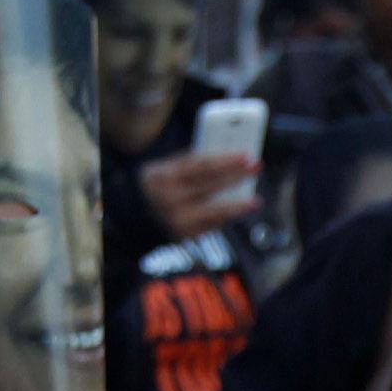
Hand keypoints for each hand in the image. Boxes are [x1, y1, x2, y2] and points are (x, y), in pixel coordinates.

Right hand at [141, 149, 260, 239]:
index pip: (202, 165)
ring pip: (215, 210)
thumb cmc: (161, 184)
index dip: (226, 159)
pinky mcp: (184, 235)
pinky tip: (239, 210)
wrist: (135, 214)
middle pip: (211, 184)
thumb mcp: (169, 168)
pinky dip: (226, 216)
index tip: (245, 155)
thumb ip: (194, 164)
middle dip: (237, 175)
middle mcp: (170, 198)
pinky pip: (211, 224)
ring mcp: (177, 219)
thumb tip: (231, 161)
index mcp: (165, 175)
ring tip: (255, 200)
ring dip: (238, 205)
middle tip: (256, 167)